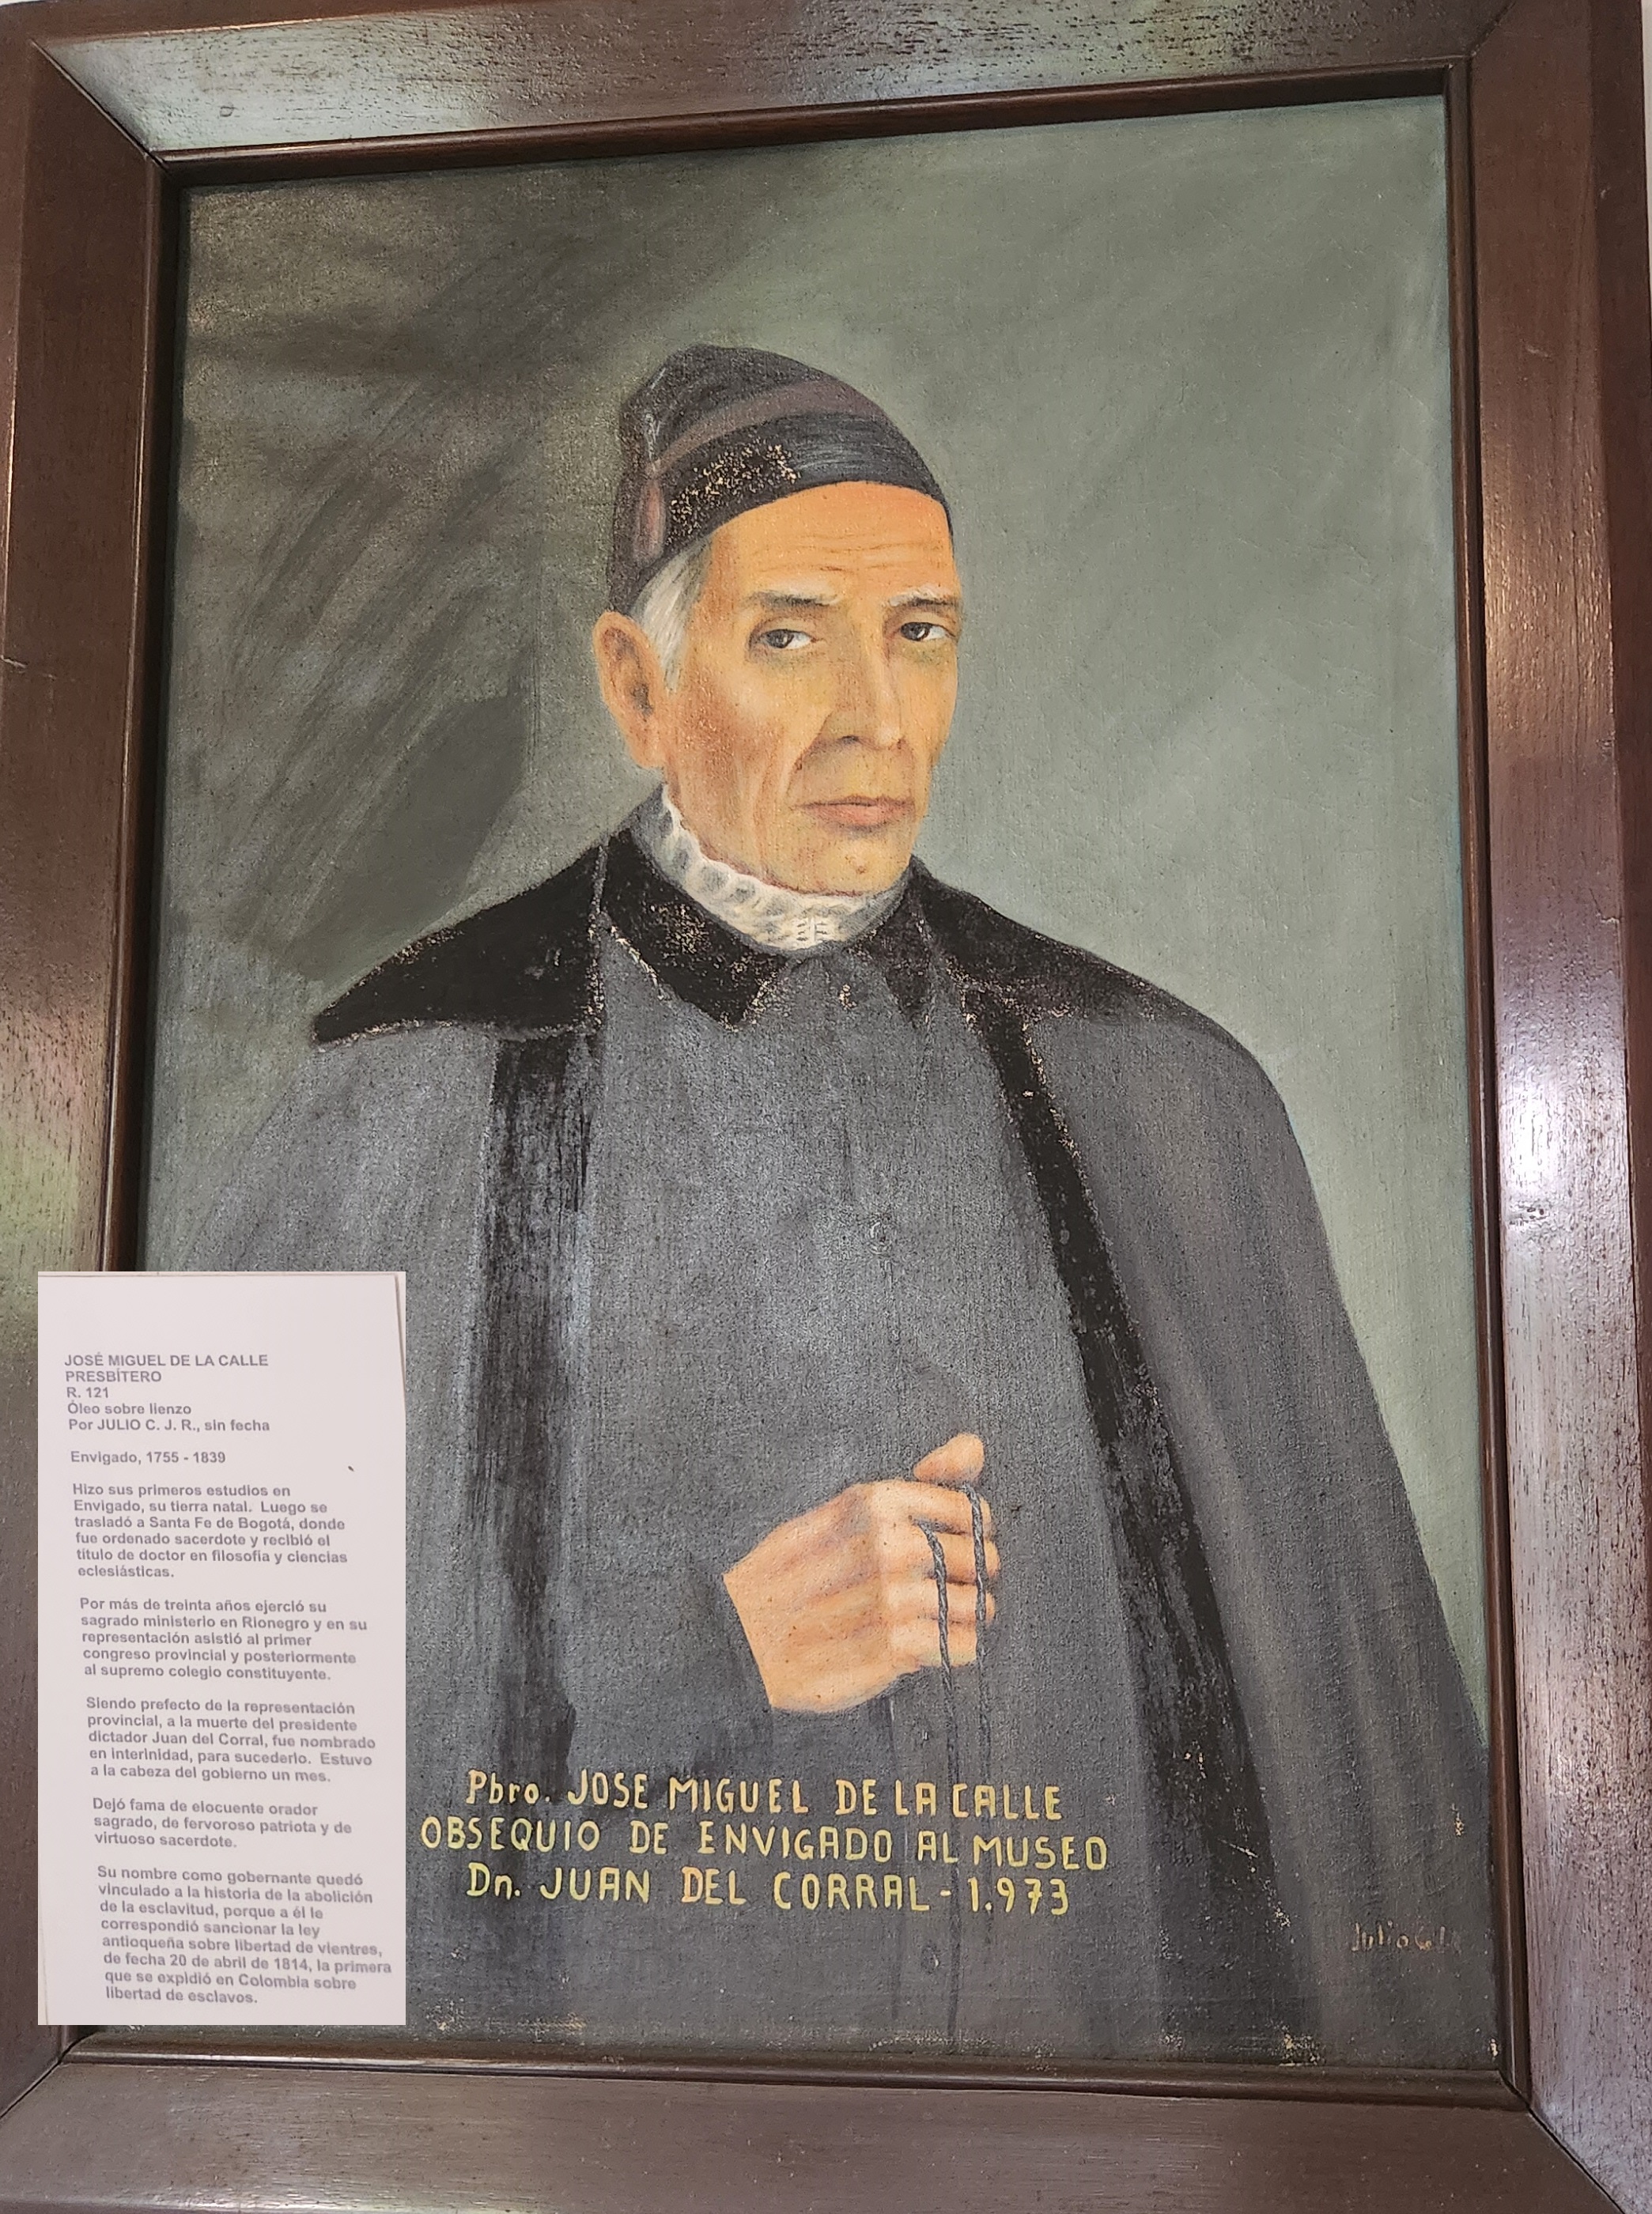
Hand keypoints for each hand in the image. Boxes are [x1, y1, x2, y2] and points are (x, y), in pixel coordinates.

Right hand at [722, 1432, 996, 1713]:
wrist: (743, 1639)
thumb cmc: (796, 1572)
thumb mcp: (844, 1510)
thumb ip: (917, 1484)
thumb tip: (976, 1447)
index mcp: (876, 1502)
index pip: (970, 1510)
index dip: (968, 1532)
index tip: (949, 1546)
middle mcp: (892, 1545)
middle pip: (982, 1559)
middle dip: (968, 1576)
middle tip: (938, 1588)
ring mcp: (896, 1598)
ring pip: (978, 1605)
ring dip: (962, 1615)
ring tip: (931, 1619)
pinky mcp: (896, 1648)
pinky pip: (965, 1645)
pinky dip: (955, 1649)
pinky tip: (925, 1645)